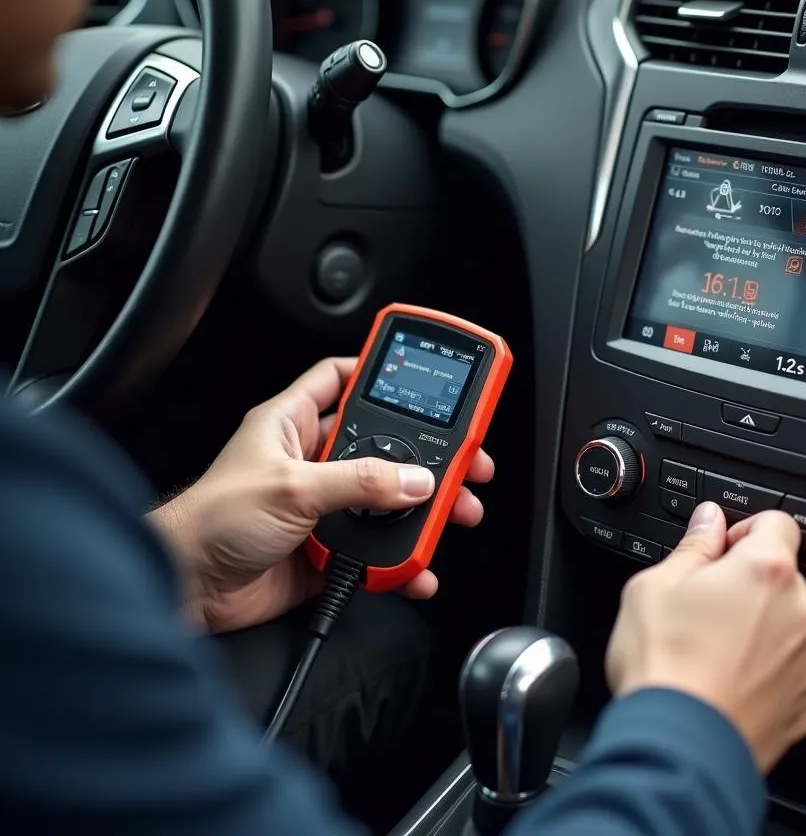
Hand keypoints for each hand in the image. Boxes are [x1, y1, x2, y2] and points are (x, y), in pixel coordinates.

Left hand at [149, 357, 493, 633]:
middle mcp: (311, 460)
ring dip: (423, 509)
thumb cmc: (211, 520)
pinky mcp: (325, 549)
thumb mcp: (291, 487)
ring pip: (386, 500)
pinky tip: (418, 566)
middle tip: (465, 458)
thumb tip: (414, 479)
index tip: (421, 374)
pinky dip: (402, 560)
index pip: (340, 378)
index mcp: (293, 424)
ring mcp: (321, 506)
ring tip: (456, 512)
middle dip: (426, 454)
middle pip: (382, 446)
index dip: (378, 371)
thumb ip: (358, 482)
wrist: (185, 589)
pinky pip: (377, 549)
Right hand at [605, 502, 805, 772]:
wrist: (677, 748)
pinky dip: (760, 672)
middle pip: (783, 579)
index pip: (778, 522)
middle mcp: (800, 613)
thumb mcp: (654, 585)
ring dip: (757, 629)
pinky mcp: (803, 706)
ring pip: (785, 627)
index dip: (745, 530)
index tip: (720, 550)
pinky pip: (784, 673)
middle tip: (703, 603)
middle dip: (748, 584)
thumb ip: (693, 546)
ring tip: (708, 649)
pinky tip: (721, 680)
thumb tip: (709, 522)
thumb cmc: (663, 665)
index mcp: (766, 571)